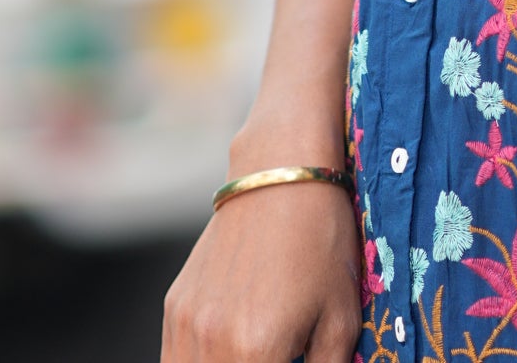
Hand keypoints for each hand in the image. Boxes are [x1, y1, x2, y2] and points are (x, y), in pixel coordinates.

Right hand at [161, 178, 362, 362]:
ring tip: (257, 353)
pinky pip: (175, 361)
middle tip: (278, 356)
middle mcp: (210, 343)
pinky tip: (230, 353)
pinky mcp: (174, 307)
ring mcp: (184, 325)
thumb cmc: (322, 242)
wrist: (280, 173)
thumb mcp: (342, 319)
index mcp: (255, 352)